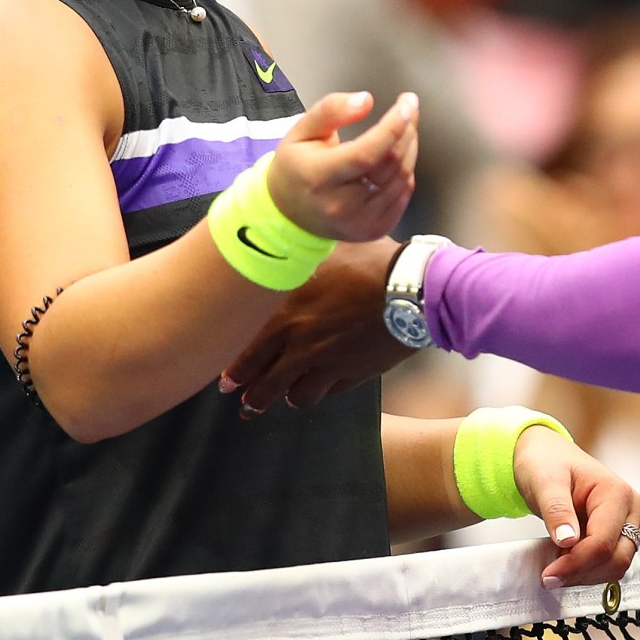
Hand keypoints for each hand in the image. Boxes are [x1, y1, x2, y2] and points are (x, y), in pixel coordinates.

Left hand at [221, 241, 413, 412]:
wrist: (412, 290)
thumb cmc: (372, 262)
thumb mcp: (328, 249)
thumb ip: (304, 255)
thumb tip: (289, 240)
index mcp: (286, 312)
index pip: (247, 347)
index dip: (234, 365)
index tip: (227, 375)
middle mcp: (299, 343)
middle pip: (264, 380)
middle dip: (250, 393)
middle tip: (241, 398)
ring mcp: (326, 363)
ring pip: (295, 395)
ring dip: (284, 398)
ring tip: (280, 399)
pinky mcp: (353, 374)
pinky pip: (328, 392)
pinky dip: (319, 392)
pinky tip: (317, 389)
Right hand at [267, 91, 417, 241]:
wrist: (289, 214)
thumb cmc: (297, 167)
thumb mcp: (301, 131)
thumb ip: (331, 110)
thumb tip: (367, 100)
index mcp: (318, 177)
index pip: (366, 153)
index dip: (393, 126)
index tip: (408, 102)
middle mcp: (340, 205)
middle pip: (390, 164)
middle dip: (406, 130)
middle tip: (408, 108)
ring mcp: (361, 222)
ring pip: (403, 178)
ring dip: (410, 148)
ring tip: (404, 128)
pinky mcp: (375, 229)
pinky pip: (403, 194)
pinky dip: (406, 170)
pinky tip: (395, 156)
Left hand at [514, 424, 639, 590]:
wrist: (545, 456)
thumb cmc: (547, 461)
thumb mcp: (545, 481)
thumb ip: (556, 510)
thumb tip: (568, 540)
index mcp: (616, 493)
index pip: (603, 543)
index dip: (576, 563)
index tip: (549, 574)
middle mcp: (629, 509)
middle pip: (617, 558)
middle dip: (583, 572)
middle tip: (550, 576)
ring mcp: (625, 523)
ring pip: (616, 566)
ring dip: (585, 574)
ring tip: (555, 567)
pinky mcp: (616, 534)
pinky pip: (608, 562)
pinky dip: (587, 570)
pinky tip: (564, 564)